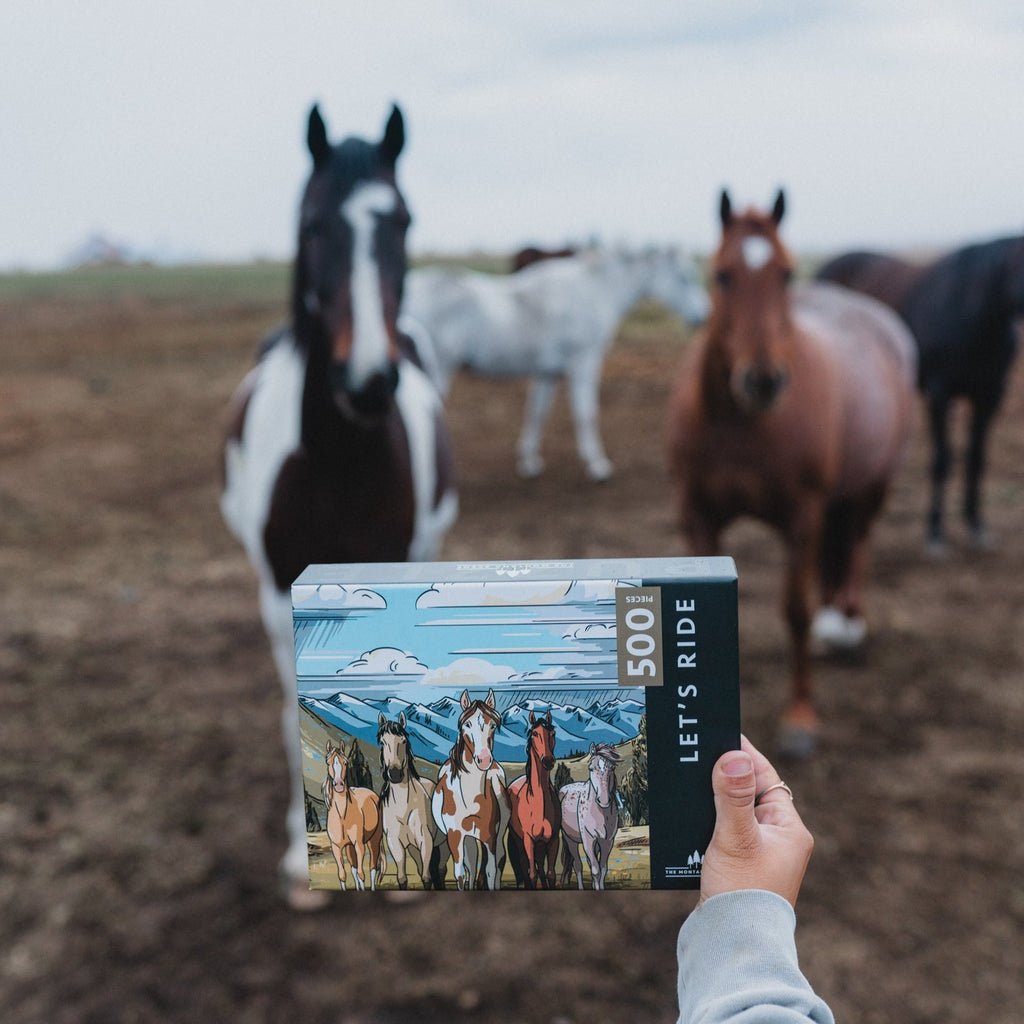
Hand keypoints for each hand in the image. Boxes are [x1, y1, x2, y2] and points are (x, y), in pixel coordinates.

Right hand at [698, 735, 813, 907]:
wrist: (734, 946)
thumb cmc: (742, 893)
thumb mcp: (735, 837)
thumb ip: (732, 795)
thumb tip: (734, 755)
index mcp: (788, 829)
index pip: (766, 777)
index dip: (743, 755)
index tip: (721, 733)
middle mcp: (778, 840)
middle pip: (749, 792)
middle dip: (725, 774)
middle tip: (699, 754)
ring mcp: (760, 855)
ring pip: (735, 812)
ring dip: (715, 799)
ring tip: (690, 782)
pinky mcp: (741, 868)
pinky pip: (726, 831)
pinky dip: (710, 821)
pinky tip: (691, 817)